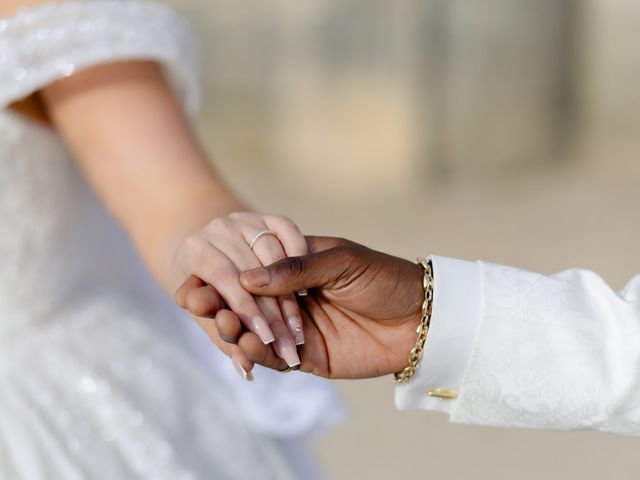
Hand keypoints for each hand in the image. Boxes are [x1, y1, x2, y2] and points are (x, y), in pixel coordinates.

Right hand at [178, 236, 423, 378]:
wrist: (421, 317)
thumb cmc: (383, 278)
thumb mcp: (341, 261)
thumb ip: (296, 268)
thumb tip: (246, 277)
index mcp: (295, 269)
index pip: (250, 271)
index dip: (224, 275)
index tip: (195, 276)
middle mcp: (290, 299)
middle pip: (245, 303)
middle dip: (220, 303)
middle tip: (196, 302)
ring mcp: (296, 329)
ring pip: (255, 331)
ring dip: (236, 328)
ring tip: (223, 324)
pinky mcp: (307, 358)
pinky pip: (276, 357)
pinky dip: (260, 353)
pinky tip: (248, 345)